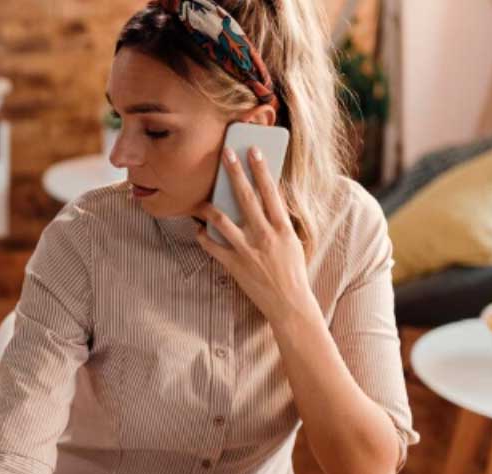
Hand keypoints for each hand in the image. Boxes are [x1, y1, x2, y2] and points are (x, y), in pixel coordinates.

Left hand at [195, 146, 322, 326]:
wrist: (289, 304)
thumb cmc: (293, 272)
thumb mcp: (292, 242)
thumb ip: (279, 222)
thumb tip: (267, 201)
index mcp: (282, 228)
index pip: (270, 191)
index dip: (261, 169)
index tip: (253, 151)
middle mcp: (264, 235)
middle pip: (245, 197)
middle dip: (234, 173)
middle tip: (225, 154)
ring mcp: (246, 250)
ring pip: (221, 219)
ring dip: (209, 206)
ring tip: (202, 199)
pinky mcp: (233, 264)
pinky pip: (211, 245)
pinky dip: (202, 236)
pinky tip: (198, 228)